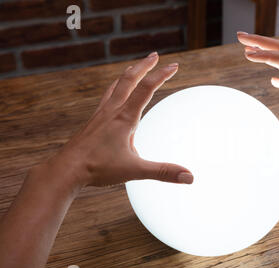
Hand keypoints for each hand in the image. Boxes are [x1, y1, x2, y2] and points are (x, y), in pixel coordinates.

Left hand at [44, 52, 193, 188]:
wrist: (66, 169)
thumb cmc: (98, 168)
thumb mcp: (135, 170)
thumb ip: (164, 172)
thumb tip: (190, 177)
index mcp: (125, 118)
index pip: (147, 89)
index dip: (162, 75)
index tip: (174, 65)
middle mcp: (112, 110)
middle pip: (129, 79)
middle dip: (144, 65)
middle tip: (155, 55)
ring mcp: (101, 114)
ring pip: (116, 85)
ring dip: (129, 74)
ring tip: (135, 68)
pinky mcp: (93, 121)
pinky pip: (107, 97)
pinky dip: (115, 88)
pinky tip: (115, 96)